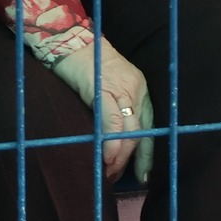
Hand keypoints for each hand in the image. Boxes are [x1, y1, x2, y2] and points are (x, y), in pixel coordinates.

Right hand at [49, 36, 155, 183]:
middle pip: (142, 132)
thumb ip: (116, 110)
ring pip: (129, 131)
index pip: (151, 126)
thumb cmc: (87, 65)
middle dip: (134, 160)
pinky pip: (112, 122)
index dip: (148, 154)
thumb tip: (113, 143)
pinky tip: (107, 158)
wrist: (70, 41)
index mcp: (140, 89)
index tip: (145, 176)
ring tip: (110, 174)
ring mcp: (122, 89)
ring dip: (120, 158)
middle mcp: (137, 89)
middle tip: (122, 180)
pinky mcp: (103, 90)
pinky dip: (111, 143)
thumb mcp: (109, 86)